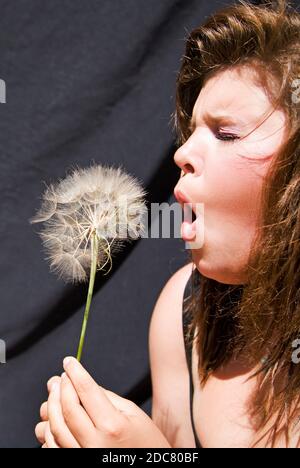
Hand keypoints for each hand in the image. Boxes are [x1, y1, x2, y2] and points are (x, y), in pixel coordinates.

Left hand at [35, 357, 170, 447]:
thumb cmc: (146, 444)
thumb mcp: (134, 414)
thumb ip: (108, 398)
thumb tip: (85, 385)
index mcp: (112, 426)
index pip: (87, 391)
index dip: (76, 372)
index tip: (70, 361)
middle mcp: (95, 444)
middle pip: (68, 408)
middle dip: (62, 387)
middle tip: (61, 376)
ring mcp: (83, 457)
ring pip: (55, 428)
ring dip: (51, 407)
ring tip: (54, 393)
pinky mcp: (76, 464)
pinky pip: (52, 448)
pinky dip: (48, 431)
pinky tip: (52, 419)